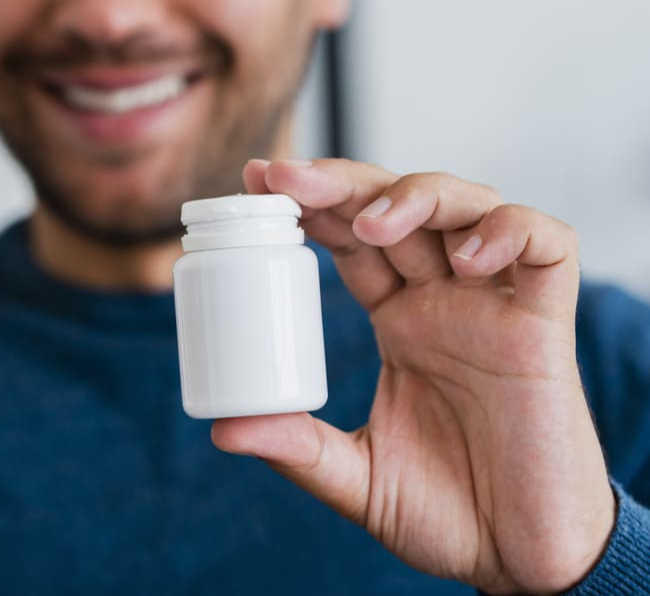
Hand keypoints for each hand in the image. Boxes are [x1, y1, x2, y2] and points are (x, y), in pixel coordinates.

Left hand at [212, 159, 615, 594]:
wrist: (519, 558)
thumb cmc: (447, 516)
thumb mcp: (356, 479)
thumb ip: (298, 451)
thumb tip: (222, 429)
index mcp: (400, 322)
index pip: (352, 240)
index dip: (313, 204)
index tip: (257, 181)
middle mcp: (445, 302)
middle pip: (397, 207)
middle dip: (343, 182)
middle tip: (285, 177)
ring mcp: (495, 308)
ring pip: (467, 207)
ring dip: (417, 196)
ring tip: (370, 223)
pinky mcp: (546, 326)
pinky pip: (546, 249)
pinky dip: (509, 232)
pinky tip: (466, 257)